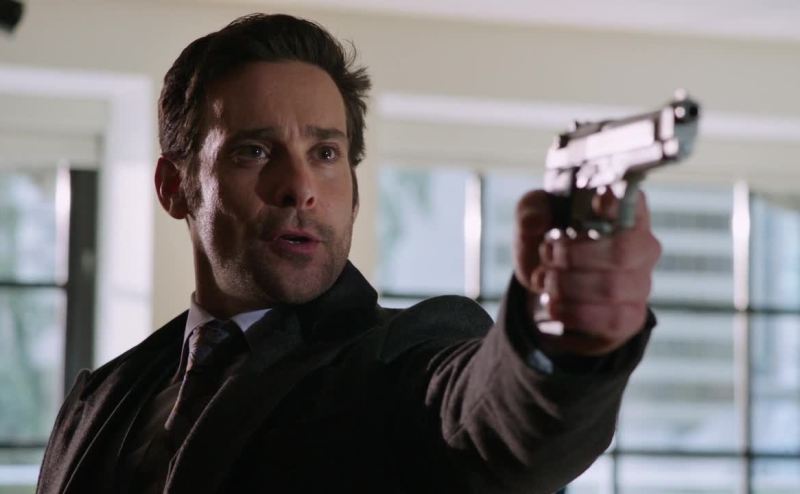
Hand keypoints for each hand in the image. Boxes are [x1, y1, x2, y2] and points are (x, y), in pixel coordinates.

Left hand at [513, 189, 660, 355]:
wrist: (547, 290)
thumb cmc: (550, 245)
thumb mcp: (533, 221)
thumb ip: (531, 209)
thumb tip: (536, 220)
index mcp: (623, 212)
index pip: (633, 201)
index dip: (618, 202)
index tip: (597, 202)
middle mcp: (642, 245)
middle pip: (622, 252)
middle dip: (574, 256)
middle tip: (548, 254)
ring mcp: (640, 283)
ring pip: (611, 288)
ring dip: (568, 286)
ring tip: (547, 281)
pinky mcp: (631, 316)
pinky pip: (610, 319)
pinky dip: (573, 312)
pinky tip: (555, 304)